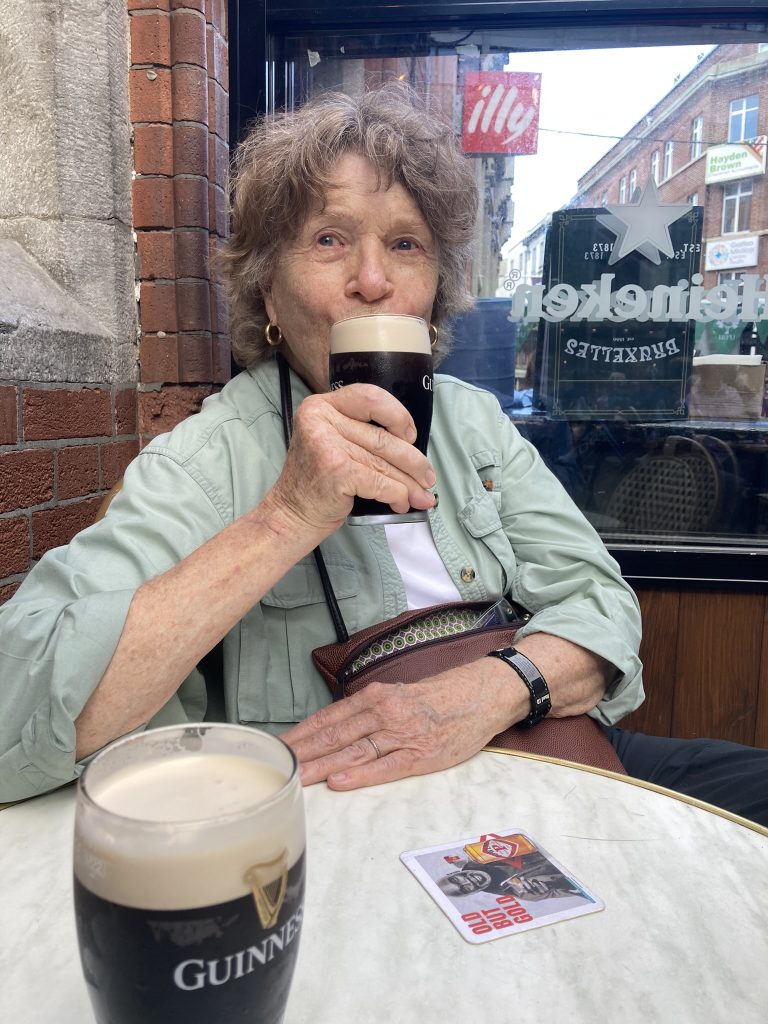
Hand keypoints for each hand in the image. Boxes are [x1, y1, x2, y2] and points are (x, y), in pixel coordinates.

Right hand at [265, 384, 435, 534]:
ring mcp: (326, 444)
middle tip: (427, 477)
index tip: (410, 436)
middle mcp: (320, 419)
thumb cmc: (318, 481)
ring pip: (384, 462)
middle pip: (382, 437)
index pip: (370, 397)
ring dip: (410, 484)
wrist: (292, 514)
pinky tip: (400, 503)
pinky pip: (381, 482)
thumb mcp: (332, 442)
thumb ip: (362, 433)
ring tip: (421, 496)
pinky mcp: (336, 470)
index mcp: (321, 405)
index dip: (398, 416)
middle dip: (413, 461)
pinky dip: (397, 495)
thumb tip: (413, 448)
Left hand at [281, 662, 528, 789]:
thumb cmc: (437, 698)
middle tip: (272, 767)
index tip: (275, 747)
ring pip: (353, 751)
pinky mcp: (420, 755)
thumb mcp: (397, 695)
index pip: (328, 717)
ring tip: (295, 778)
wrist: (481, 695)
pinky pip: (385, 767)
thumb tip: (333, 729)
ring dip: (321, 766)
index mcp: (374, 697)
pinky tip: (338, 782)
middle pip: (334, 735)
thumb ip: (367, 711)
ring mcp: (401, 734)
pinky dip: (360, 775)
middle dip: (301, 753)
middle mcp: (383, 712)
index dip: (300, 734)